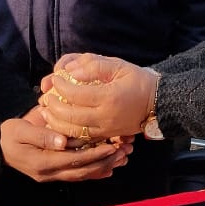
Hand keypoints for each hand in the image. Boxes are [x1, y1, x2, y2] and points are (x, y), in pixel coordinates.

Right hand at [0, 118, 128, 181]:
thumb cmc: (10, 135)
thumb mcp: (21, 130)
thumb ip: (41, 135)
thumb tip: (62, 141)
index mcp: (43, 162)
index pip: (74, 160)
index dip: (94, 154)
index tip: (111, 146)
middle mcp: (50, 173)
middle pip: (82, 171)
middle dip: (104, 162)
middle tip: (123, 153)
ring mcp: (52, 176)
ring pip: (82, 176)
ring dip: (103, 168)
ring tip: (121, 159)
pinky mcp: (54, 174)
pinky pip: (77, 175)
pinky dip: (93, 173)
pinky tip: (108, 169)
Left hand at [39, 53, 157, 139]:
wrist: (158, 103)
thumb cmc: (138, 81)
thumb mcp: (120, 66)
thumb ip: (95, 66)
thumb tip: (71, 71)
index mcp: (109, 96)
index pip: (76, 94)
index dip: (61, 86)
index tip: (55, 78)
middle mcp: (106, 116)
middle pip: (70, 116)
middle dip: (53, 106)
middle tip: (47, 95)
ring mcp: (106, 129)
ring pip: (73, 131)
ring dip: (56, 122)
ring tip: (46, 111)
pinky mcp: (107, 136)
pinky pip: (82, 138)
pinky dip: (67, 132)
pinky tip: (59, 123)